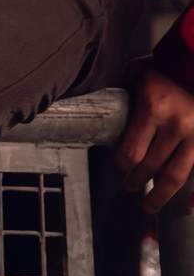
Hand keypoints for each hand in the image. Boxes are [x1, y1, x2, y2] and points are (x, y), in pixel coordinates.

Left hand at [122, 63, 193, 211]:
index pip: (130, 152)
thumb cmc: (164, 67)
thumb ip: (120, 95)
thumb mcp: (135, 74)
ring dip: (161, 196)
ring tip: (149, 206)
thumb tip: (92, 110)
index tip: (116, 168)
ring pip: (177, 176)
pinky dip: (193, 195)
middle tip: (127, 189)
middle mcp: (177, 125)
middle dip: (136, 182)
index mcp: (153, 108)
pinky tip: (186, 208)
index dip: (120, 166)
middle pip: (150, 167)